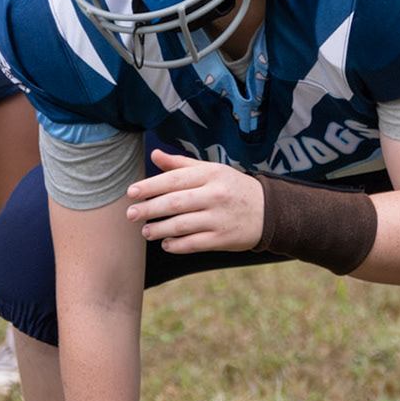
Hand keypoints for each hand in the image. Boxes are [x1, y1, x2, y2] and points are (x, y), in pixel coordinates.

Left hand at [126, 149, 265, 252]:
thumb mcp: (211, 170)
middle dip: (149, 209)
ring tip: (146, 232)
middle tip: (130, 214)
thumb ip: (181, 164)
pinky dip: (176, 245)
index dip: (150, 186)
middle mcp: (215, 195)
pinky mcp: (223, 238)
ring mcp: (219, 218)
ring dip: (159, 230)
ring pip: (182, 225)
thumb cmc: (231, 187)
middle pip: (174, 203)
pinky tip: (165, 244)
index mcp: (210, 174)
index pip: (174, 179)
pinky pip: (193, 243)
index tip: (131, 193)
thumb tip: (154, 154)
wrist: (269, 210)